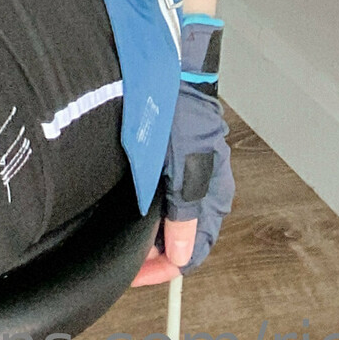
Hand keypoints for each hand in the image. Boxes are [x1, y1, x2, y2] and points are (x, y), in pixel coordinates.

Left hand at [131, 83, 233, 283]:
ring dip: (151, 232)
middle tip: (124, 259)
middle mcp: (206, 186)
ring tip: (123, 238)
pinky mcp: (173, 156)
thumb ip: (183, 212)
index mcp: (214, 193)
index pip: (195, 249)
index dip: (165, 266)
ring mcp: (190, 170)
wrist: (173, 66)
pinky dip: (150, 210)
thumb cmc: (180, 111)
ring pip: (172, 218)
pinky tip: (131, 208)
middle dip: (156, 252)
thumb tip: (181, 256)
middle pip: (183, 236)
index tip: (135, 273)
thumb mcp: (183, 166)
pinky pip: (165, 197)